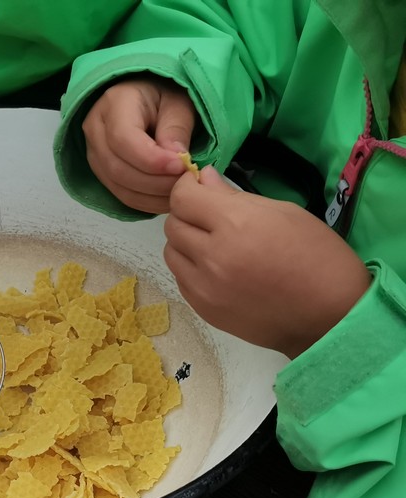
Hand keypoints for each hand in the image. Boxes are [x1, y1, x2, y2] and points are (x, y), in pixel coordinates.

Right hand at [82, 76, 195, 213]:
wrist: (144, 99)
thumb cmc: (162, 95)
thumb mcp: (177, 102)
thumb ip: (176, 127)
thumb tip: (176, 159)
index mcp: (113, 104)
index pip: (123, 139)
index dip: (151, 159)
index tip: (181, 166)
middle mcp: (95, 130)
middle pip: (118, 168)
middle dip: (155, 182)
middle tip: (186, 181)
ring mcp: (94, 154)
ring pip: (118, 186)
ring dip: (152, 196)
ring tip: (181, 191)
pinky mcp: (101, 173)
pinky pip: (121, 195)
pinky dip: (147, 202)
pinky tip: (167, 198)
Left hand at [164, 166, 371, 357]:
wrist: (329, 315)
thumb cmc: (317, 256)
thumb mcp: (284, 213)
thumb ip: (234, 196)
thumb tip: (203, 179)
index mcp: (235, 224)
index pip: (182, 198)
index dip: (186, 187)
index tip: (197, 186)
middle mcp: (212, 256)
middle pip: (172, 225)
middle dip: (186, 214)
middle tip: (210, 215)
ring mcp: (204, 287)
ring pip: (171, 253)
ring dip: (185, 242)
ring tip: (213, 243)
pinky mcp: (203, 309)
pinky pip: (181, 278)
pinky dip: (191, 267)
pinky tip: (217, 267)